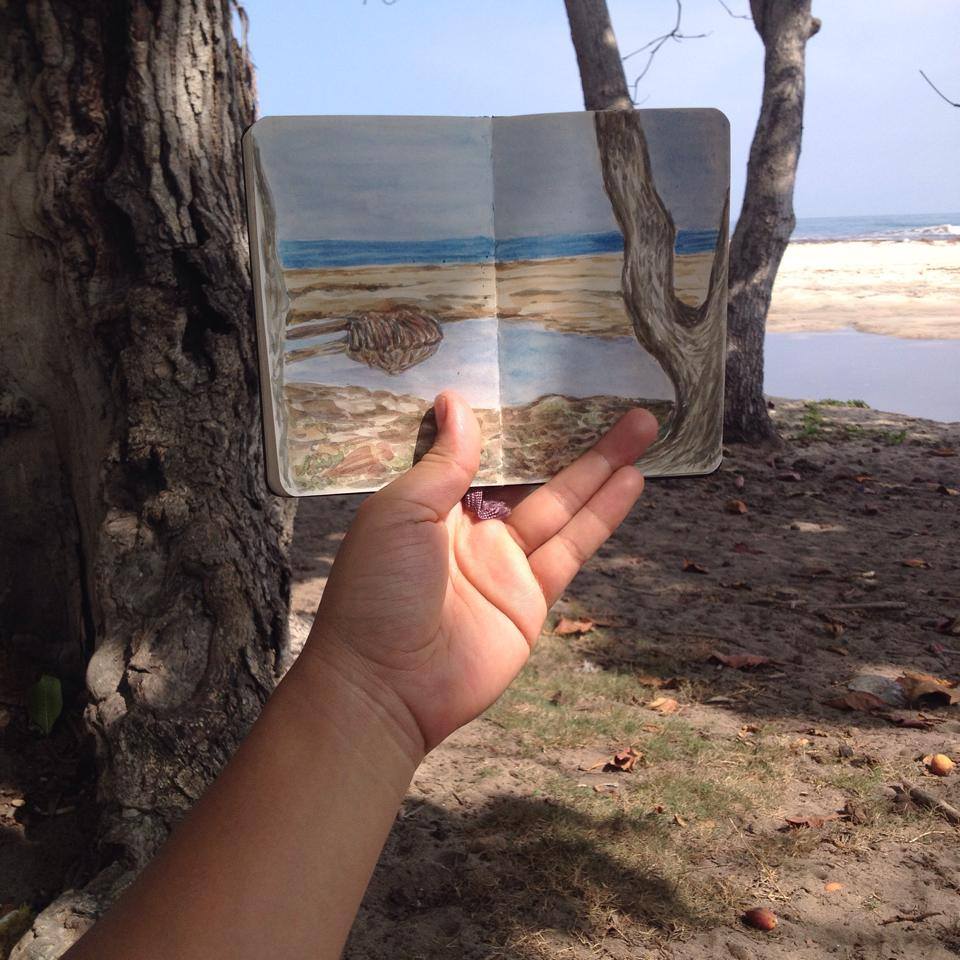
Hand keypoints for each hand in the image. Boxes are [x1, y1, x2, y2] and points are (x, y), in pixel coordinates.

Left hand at [300, 390, 657, 756]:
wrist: (385, 686)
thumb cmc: (377, 592)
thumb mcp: (399, 513)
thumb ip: (440, 463)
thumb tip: (454, 400)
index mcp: (431, 502)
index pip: (480, 450)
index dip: (512, 420)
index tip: (541, 381)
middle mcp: (471, 527)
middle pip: (531, 472)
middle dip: (570, 437)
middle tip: (613, 397)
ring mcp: (504, 562)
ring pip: (562, 504)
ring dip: (601, 468)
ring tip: (641, 428)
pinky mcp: (531, 597)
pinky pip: (571, 548)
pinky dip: (601, 516)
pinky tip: (629, 482)